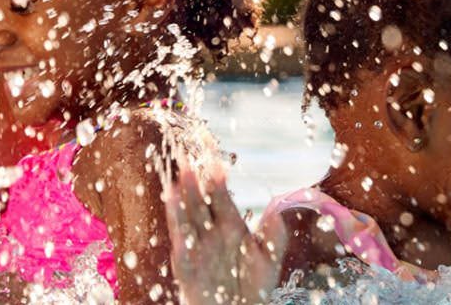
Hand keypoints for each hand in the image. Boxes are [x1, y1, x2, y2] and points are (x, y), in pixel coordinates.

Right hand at [162, 161, 277, 304]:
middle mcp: (211, 234)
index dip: (218, 180)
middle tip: (191, 161)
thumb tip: (277, 212)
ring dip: (183, 201)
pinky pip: (181, 246)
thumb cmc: (253, 290)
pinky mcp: (186, 267)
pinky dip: (177, 229)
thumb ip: (274, 237)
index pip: (221, 198)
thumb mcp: (268, 261)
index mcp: (230, 227)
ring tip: (180, 180)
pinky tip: (174, 218)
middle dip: (195, 183)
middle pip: (200, 203)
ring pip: (187, 219)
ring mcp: (197, 249)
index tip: (216, 161)